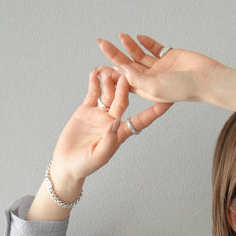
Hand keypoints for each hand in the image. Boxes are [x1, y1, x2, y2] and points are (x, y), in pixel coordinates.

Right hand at [50, 66, 172, 182]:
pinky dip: (94, 83)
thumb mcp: (98, 156)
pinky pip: (93, 93)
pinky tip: (94, 73)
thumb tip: (116, 123)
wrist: (68, 163)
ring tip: (107, 70)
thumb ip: (108, 141)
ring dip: (109, 81)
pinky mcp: (87, 109)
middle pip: (122, 100)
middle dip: (124, 88)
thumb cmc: (85, 165)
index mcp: (121, 133)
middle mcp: (113, 121)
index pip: (141, 120)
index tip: (167, 100)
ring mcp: (100, 114)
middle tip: (126, 74)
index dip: (154, 111)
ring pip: (108, 93)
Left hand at [97, 33, 226, 104]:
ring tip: (120, 36)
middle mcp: (152, 79)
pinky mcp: (169, 56)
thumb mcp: (155, 86)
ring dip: (129, 46)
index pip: (124, 82)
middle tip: (102, 43)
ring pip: (139, 55)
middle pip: (128, 66)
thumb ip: (136, 79)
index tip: (98, 67)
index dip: (111, 74)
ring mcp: (160, 67)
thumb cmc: (183, 88)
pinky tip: (138, 37)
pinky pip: (154, 48)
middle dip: (115, 55)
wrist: (205, 78)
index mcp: (147, 90)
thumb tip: (119, 70)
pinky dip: (146, 42)